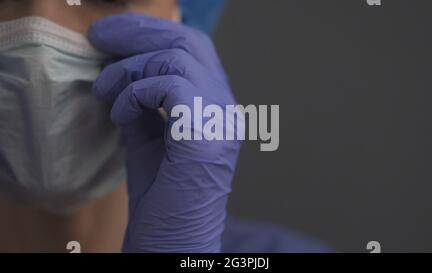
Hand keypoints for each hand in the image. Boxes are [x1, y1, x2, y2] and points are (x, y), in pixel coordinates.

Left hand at [88, 13, 240, 252]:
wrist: (173, 238)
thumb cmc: (162, 194)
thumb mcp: (148, 136)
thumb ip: (143, 101)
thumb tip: (120, 70)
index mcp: (215, 105)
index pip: (193, 49)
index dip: (153, 32)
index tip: (113, 35)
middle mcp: (226, 107)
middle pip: (189, 43)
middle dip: (140, 33)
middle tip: (99, 37)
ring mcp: (221, 119)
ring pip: (176, 59)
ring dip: (129, 70)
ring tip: (105, 91)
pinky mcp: (206, 133)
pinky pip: (169, 86)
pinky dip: (136, 94)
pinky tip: (121, 114)